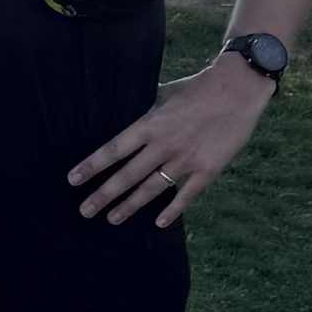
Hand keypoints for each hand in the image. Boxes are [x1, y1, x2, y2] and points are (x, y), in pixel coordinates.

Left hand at [69, 56, 274, 226]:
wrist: (238, 89)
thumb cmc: (199, 88)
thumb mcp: (164, 93)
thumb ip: (145, 108)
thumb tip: (123, 107)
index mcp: (150, 125)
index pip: (113, 150)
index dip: (92, 166)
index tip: (73, 180)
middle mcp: (163, 145)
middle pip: (127, 175)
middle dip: (104, 195)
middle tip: (85, 211)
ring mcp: (185, 159)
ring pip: (151, 188)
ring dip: (130, 205)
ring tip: (112, 219)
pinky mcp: (208, 169)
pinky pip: (186, 194)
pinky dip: (172, 209)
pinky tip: (158, 223)